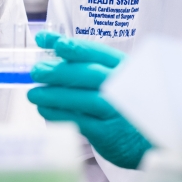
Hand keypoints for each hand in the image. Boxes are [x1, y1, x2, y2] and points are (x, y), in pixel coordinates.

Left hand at [27, 32, 152, 169]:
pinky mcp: (108, 133)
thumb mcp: (114, 78)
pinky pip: (79, 121)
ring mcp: (117, 110)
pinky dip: (59, 115)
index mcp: (124, 68)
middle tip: (37, 71)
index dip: (75, 47)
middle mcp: (123, 87)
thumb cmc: (125, 104)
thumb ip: (85, 62)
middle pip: (90, 74)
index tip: (52, 42)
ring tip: (33, 94)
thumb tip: (49, 42)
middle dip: (60, 71)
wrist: (148, 140)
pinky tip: (45, 111)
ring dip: (54, 95)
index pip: (98, 52)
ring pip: (83, 99)